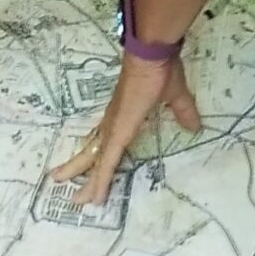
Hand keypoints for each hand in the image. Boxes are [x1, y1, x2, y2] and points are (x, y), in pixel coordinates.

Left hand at [52, 49, 201, 208]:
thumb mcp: (175, 96)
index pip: (107, 139)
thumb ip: (183, 112)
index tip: (88, 164)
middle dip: (78, 168)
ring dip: (86, 181)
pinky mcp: (119, 133)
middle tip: (59, 180)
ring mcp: (114, 128)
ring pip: (96, 161)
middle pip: (93, 151)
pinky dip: (101, 180)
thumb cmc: (160, 70)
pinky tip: (95, 196)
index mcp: (124, 115)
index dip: (98, 151)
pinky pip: (107, 163)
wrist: (151, 56)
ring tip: (75, 199)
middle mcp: (114, 123)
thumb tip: (195, 126)